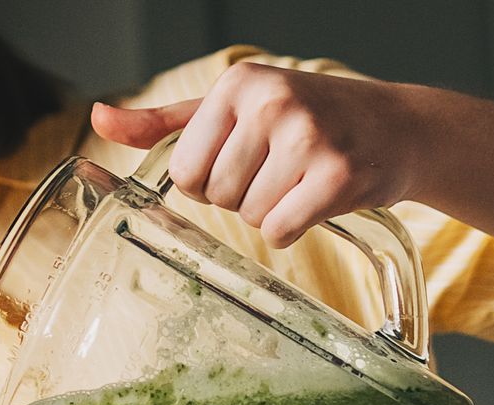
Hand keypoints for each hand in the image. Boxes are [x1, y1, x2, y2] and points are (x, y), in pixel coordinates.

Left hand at [92, 62, 424, 247]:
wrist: (395, 128)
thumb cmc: (305, 121)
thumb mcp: (232, 110)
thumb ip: (163, 123)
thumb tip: (98, 118)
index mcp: (238, 84)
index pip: (184, 173)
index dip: (209, 182)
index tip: (243, 161)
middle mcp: (271, 102)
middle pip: (216, 197)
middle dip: (241, 197)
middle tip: (279, 170)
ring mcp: (306, 136)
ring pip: (249, 217)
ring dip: (271, 212)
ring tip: (300, 179)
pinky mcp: (336, 174)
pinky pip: (280, 231)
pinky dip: (295, 227)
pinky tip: (317, 197)